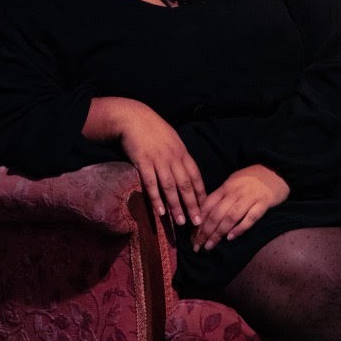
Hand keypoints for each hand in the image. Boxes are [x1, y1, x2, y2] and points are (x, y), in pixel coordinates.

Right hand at [83, 97, 206, 224]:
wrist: (134, 118)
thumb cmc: (154, 130)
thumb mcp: (173, 141)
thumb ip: (180, 157)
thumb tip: (187, 174)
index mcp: (182, 153)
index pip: (196, 177)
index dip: (201, 194)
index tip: (206, 209)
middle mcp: (173, 158)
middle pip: (186, 184)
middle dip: (192, 204)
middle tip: (198, 222)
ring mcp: (158, 160)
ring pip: (170, 186)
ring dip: (176, 205)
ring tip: (181, 221)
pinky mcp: (143, 162)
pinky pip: (151, 183)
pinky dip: (156, 198)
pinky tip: (160, 211)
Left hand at [191, 164, 289, 252]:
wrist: (276, 170)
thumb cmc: (252, 178)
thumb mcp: (233, 182)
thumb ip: (220, 197)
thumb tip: (204, 214)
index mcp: (226, 187)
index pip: (208, 205)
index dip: (198, 222)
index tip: (192, 236)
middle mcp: (235, 192)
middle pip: (216, 213)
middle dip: (205, 232)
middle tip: (197, 246)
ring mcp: (249, 197)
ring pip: (230, 217)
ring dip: (218, 233)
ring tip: (210, 246)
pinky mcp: (263, 203)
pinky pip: (250, 217)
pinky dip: (240, 228)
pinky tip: (231, 237)